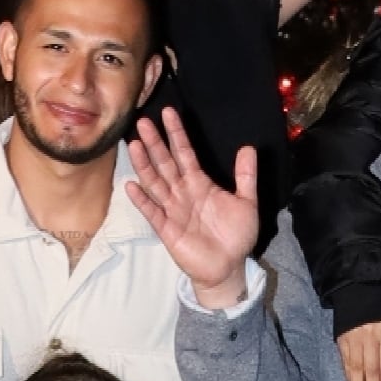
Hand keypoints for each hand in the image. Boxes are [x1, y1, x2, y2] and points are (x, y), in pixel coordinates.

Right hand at [126, 109, 259, 304]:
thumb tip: (249, 147)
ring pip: (155, 183)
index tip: (168, 113)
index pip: (185, 153)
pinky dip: (142, 200)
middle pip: (166, 163)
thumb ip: (245, 176)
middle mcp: (182, 193)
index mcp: (200, 183)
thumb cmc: (235, 235)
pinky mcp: (167, 230)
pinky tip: (131, 186)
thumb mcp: (247, 202)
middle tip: (143, 122)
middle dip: (155, 143)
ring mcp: (173, 210)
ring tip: (134, 145)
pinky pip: (153, 212)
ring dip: (144, 165)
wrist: (229, 267)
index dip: (177, 134)